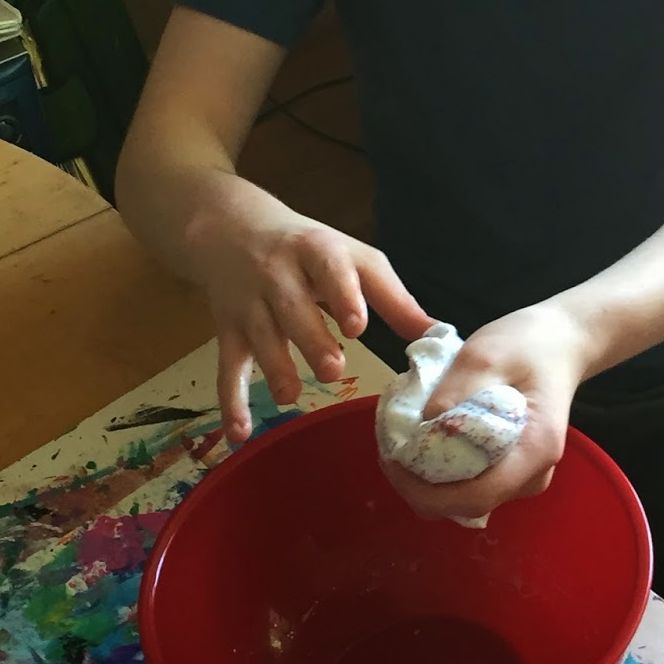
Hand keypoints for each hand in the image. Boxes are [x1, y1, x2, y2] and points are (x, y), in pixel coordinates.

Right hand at [191, 188, 432, 443]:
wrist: (232, 229)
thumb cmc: (309, 249)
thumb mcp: (352, 259)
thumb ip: (391, 298)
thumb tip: (436, 335)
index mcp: (317, 252)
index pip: (329, 269)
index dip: (342, 296)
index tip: (357, 325)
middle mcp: (279, 275)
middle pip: (292, 308)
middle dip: (310, 339)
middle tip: (333, 369)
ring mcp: (249, 303)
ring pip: (259, 338)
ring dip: (275, 368)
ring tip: (291, 396)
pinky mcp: (227, 329)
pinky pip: (227, 367)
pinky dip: (231, 402)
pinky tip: (240, 433)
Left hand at [381, 301, 595, 522]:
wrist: (562, 342)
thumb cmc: (528, 344)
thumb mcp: (485, 354)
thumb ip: (455, 392)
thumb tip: (421, 430)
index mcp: (533, 451)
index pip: (475, 497)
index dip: (426, 491)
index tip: (394, 461)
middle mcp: (532, 475)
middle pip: (466, 504)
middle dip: (420, 486)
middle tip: (390, 448)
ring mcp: (523, 476)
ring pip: (465, 497)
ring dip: (429, 478)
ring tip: (404, 441)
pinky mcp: (511, 468)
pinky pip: (470, 482)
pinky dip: (442, 469)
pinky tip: (426, 441)